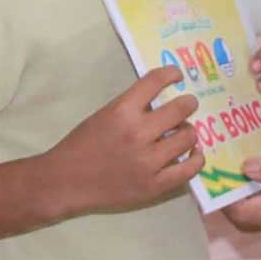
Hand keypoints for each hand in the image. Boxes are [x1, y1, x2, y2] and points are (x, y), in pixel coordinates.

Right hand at [46, 67, 201, 216]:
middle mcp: (138, 133)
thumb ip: (133, 106)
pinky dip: (196, 158)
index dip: (171, 74)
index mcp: (122, 111)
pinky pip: (189, 169)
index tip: (176, 74)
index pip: (156, 81)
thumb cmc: (82, 145)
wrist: (64, 182)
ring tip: (183, 132)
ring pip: (188, 137)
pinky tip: (193, 153)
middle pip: (181, 108)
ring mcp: (148, 161)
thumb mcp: (104, 114)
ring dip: (188, 131)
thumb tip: (164, 98)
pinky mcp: (154, 185)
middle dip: (188, 103)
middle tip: (188, 105)